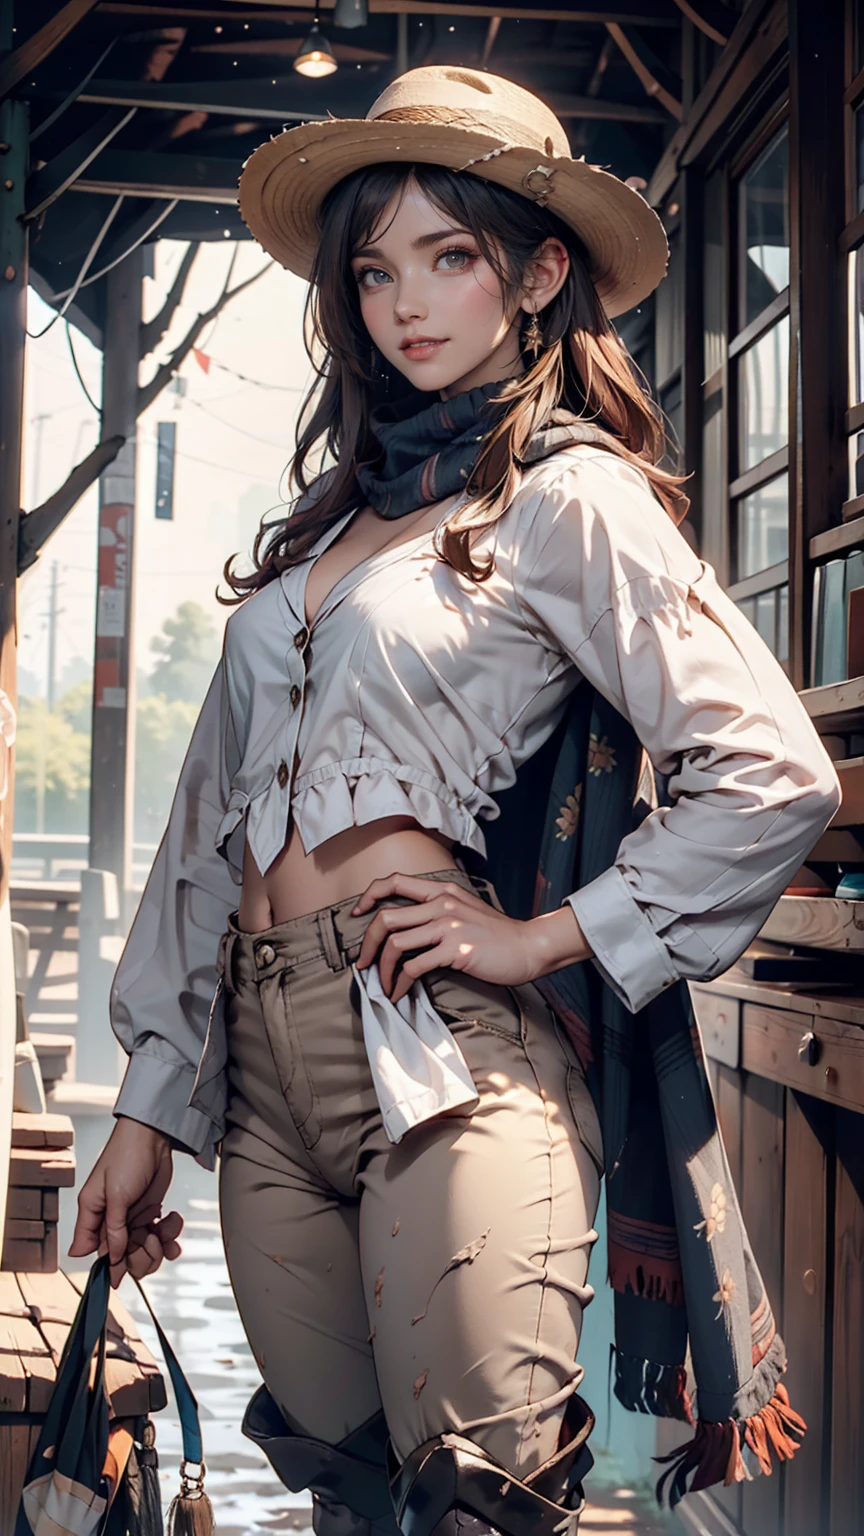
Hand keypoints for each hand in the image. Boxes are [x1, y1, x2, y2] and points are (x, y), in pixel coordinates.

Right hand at [68, 1117, 184, 1288]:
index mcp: (95, 1216)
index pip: (99, 1254)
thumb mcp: (116, 1194)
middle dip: (142, 1256)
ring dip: (159, 1246)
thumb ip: (113, 1229)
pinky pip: (159, 1237)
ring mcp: (132, 1218)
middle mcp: (111, 1221)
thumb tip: (105, 1258)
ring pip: (144, 1251)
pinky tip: (172, 1221)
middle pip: (124, 1258)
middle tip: (151, 1240)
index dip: (112, 1267)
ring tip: (165, 1230)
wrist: (153, 1135)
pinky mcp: (149, 1213)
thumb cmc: (126, 1155)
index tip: (125, 1272)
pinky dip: (169, 1235)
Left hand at [352, 871, 588, 1003]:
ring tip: (382, 985)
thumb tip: (406, 930)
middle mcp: (442, 904)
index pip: (395, 881)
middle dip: (366, 944)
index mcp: (442, 892)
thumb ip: (438, 912)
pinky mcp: (456, 950)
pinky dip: (400, 983)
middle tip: (363, 963)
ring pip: (395, 944)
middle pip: (386, 918)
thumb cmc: (497, 935)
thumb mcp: (466, 910)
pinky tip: (400, 993)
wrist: (528, 947)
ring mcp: (449, 927)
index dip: (369, 896)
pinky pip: (414, 967)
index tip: (357, 914)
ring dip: (382, 969)